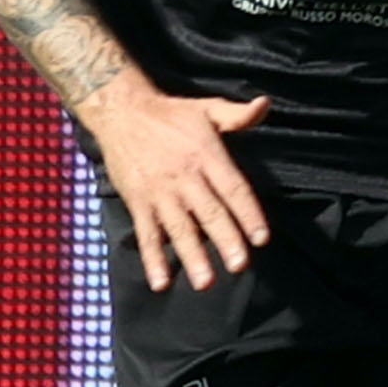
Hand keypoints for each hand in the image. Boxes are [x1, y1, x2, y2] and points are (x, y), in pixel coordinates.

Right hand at [81, 83, 274, 290]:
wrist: (122, 112)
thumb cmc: (171, 114)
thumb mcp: (208, 109)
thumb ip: (239, 116)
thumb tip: (266, 104)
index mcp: (206, 155)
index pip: (233, 188)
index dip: (248, 213)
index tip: (262, 238)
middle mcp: (185, 177)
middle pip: (209, 212)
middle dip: (225, 239)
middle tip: (239, 265)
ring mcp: (160, 192)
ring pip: (179, 228)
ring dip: (192, 256)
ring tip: (206, 282)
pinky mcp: (138, 202)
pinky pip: (147, 234)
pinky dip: (153, 259)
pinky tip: (161, 282)